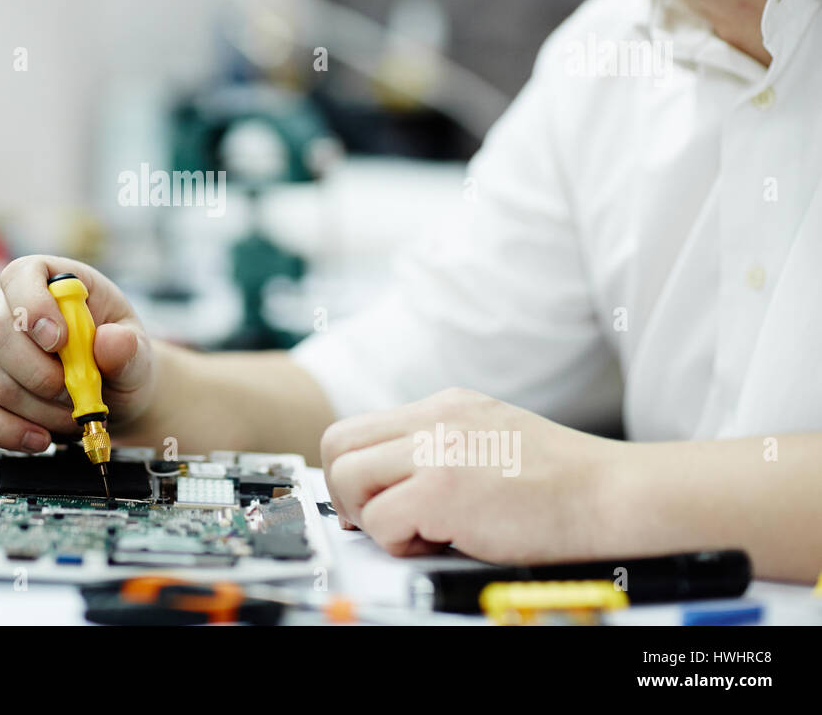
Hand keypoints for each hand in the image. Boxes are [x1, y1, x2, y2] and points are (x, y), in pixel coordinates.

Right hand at [0, 255, 155, 452]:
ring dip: (40, 409)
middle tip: (77, 391)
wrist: (110, 396)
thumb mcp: (136, 350)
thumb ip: (128, 347)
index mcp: (48, 281)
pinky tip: (40, 437)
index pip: (20, 275)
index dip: (33, 305)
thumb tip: (112, 342)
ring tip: (72, 413)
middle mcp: (6, 309)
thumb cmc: (117, 360)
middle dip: (42, 374)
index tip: (59, 340)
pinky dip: (9, 432)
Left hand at [321, 388, 623, 563]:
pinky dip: (398, 541)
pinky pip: (380, 519)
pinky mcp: (444, 490)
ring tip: (412, 531)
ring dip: (368, 515)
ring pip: (347, 478)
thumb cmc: (561, 481)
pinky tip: (437, 542)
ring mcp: (437, 450)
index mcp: (443, 406)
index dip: (353, 471)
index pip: (358, 428)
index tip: (370, 500)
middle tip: (378, 520)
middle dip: (346, 491)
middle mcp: (435, 419)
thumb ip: (439, 446)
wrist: (612, 494)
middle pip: (338, 445)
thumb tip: (388, 482)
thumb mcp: (490, 436)